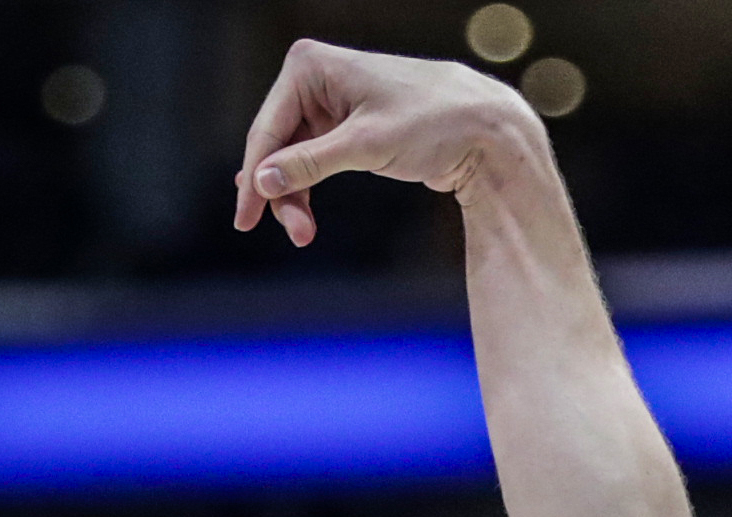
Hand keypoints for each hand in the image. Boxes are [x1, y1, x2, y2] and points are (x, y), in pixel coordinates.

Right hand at [233, 40, 541, 246]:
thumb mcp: (366, 145)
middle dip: (281, 192)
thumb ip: (309, 162)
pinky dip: (310, 186)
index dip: (254, 178)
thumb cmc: (432, 122)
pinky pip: (315, 158)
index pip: (267, 129)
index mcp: (310, 66)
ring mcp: (331, 101)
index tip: (245, 221)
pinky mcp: (348, 123)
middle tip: (297, 235)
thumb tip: (261, 181)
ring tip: (305, 233)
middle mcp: (315, 78)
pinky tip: (304, 214)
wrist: (486, 127)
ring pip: (294, 156)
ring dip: (296, 195)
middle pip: (277, 144)